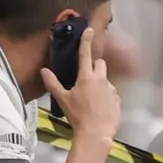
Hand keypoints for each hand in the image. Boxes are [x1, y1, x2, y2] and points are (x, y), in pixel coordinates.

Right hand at [40, 23, 119, 142]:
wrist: (96, 133)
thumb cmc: (78, 115)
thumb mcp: (62, 99)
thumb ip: (52, 83)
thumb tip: (44, 70)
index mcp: (87, 77)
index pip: (86, 54)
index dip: (86, 41)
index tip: (89, 30)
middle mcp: (102, 80)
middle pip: (100, 64)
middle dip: (94, 66)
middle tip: (85, 77)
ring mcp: (112, 89)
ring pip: (106, 80)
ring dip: (99, 83)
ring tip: (90, 98)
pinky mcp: (118, 99)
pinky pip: (111, 92)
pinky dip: (105, 95)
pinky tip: (98, 106)